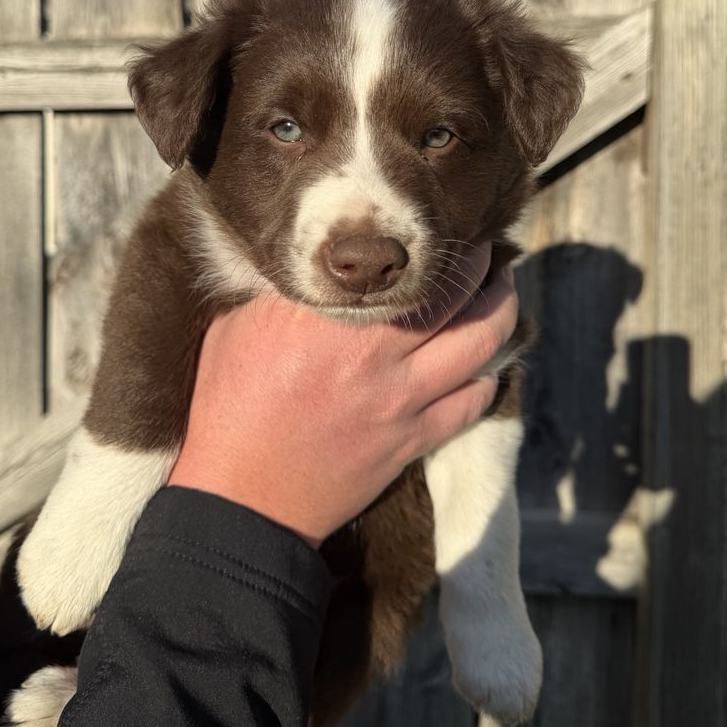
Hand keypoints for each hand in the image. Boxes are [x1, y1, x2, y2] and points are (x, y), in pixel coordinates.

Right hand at [169, 246, 518, 546]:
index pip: (401, 265)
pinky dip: (487, 376)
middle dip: (483, 265)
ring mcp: (400, 401)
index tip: (440, 225)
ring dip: (500, 310)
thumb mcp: (235, 330)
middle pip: (458, 295)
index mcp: (327, 318)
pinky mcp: (411, 442)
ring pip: (481, 345)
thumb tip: (312, 263)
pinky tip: (485, 363)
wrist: (240, 501)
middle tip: (486, 251)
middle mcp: (374, 354)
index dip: (432, 239)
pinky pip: (472, 403)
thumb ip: (279, 292)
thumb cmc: (225, 410)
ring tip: (501, 292)